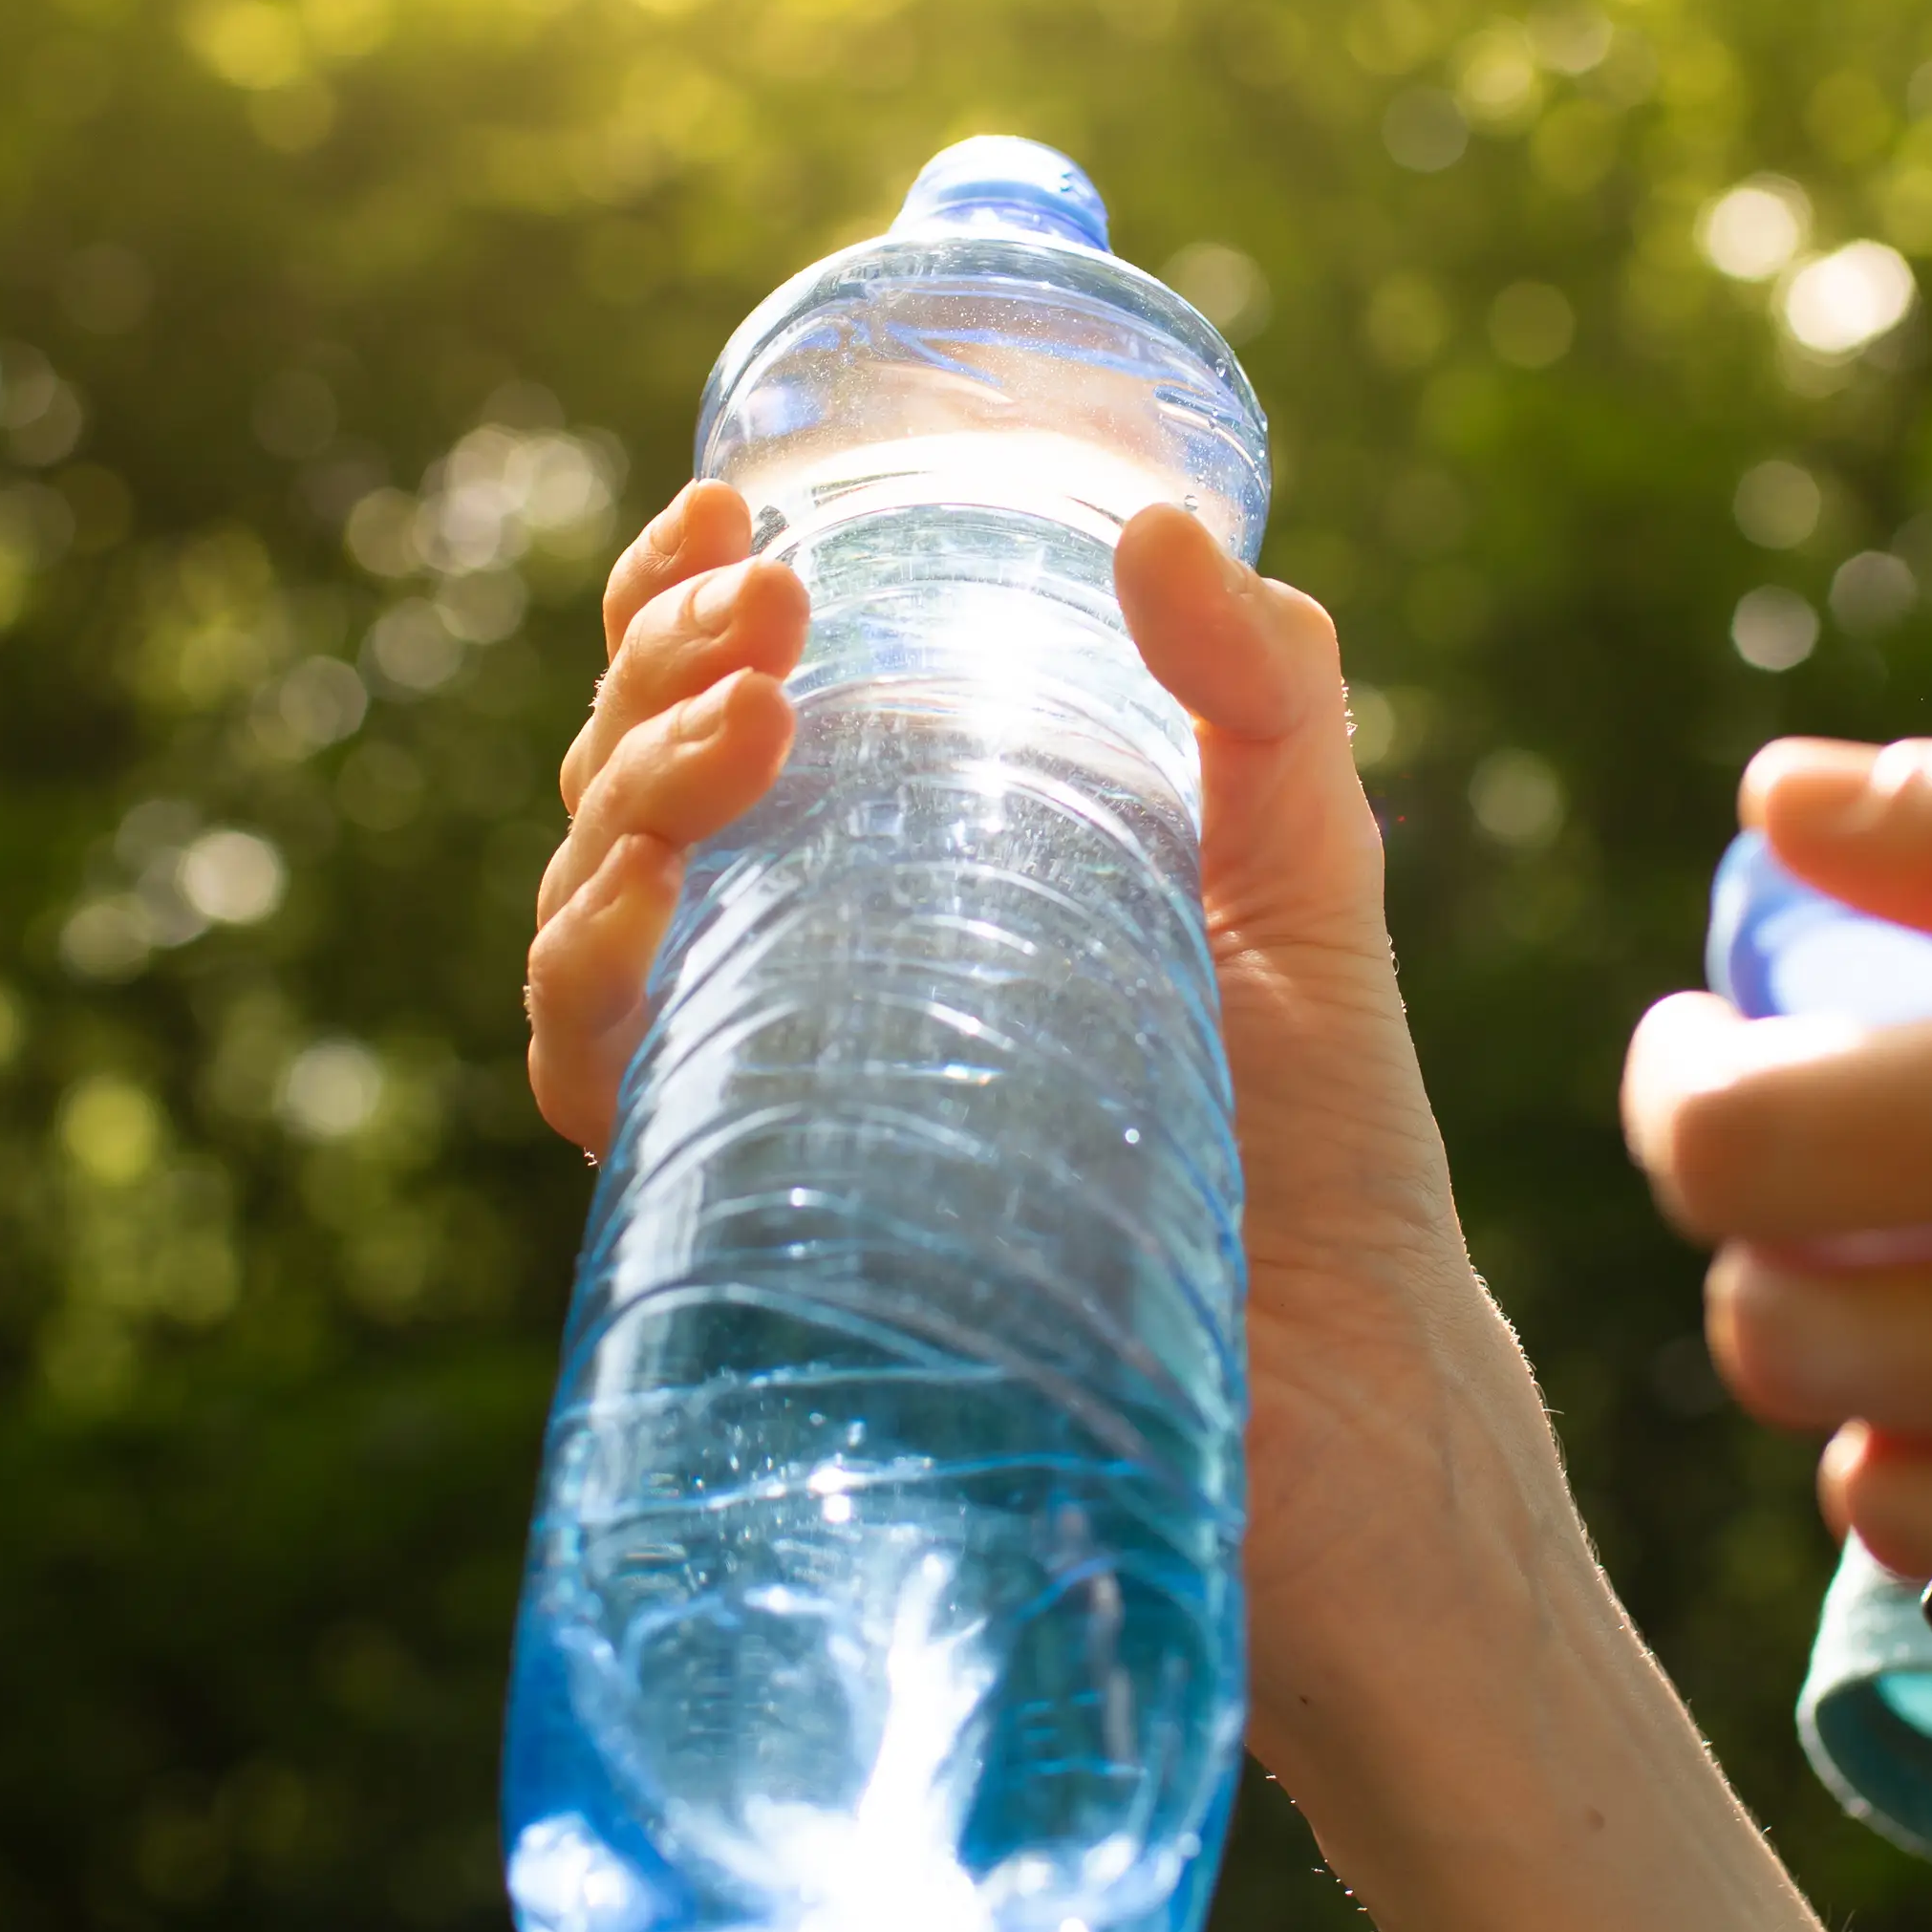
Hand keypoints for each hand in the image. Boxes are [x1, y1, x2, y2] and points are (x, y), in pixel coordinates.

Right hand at [526, 482, 1570, 1752]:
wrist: (1343, 1410)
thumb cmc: (1325, 1158)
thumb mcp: (1311, 886)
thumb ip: (1265, 701)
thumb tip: (1167, 527)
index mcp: (909, 869)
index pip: (735, 710)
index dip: (688, 605)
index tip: (734, 521)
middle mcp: (807, 972)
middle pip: (639, 786)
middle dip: (659, 671)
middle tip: (765, 619)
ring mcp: (764, 1097)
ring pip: (598, 909)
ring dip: (622, 795)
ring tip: (747, 729)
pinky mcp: (748, 1221)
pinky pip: (601, 1086)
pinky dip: (588, 982)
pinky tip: (646, 917)